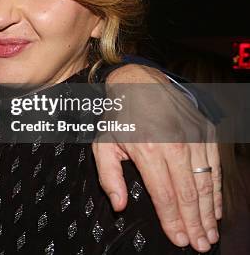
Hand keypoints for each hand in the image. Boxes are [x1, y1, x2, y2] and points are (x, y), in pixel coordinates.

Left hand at [93, 64, 220, 252]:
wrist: (139, 81)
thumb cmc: (119, 115)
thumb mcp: (103, 143)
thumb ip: (109, 177)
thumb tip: (119, 205)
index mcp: (148, 150)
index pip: (165, 195)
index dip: (174, 221)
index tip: (179, 239)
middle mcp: (175, 145)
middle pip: (189, 194)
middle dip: (195, 223)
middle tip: (200, 245)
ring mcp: (194, 137)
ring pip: (205, 183)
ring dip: (209, 212)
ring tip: (210, 233)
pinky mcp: (206, 132)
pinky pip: (215, 167)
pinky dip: (216, 190)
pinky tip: (215, 208)